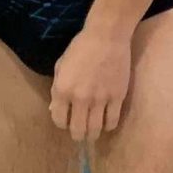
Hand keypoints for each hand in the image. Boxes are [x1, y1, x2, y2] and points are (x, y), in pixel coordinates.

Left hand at [49, 24, 131, 139]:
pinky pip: (113, 120)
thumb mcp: (60, 67)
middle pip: (78, 129)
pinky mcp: (118, 97)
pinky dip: (108, 126)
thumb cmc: (79, 49)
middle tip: (79, 135)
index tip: (65, 123)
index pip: (59, 119)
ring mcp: (100, 99)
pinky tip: (106, 123)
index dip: (61, 124)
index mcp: (62, 90)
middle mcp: (80, 98)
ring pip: (96, 129)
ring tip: (92, 133)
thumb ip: (57, 90)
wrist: (106, 38)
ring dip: (93, 134)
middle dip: (77, 135)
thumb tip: (55, 110)